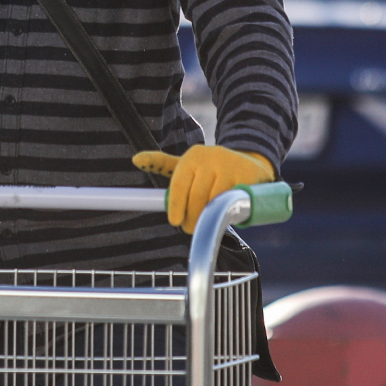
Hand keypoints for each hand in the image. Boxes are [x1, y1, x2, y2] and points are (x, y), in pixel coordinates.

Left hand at [132, 145, 275, 234]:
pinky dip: (228, 212)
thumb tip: (135, 159)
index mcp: (193, 156)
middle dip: (192, 217)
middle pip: (197, 196)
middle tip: (190, 229)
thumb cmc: (212, 169)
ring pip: (215, 201)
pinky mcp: (248, 176)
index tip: (175, 221)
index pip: (179, 184)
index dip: (176, 205)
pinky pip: (234, 201)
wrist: (250, 162)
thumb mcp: (188, 165)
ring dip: (209, 217)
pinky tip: (225, 217)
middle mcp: (211, 157)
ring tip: (206, 224)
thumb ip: (162, 164)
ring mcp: (231, 166)